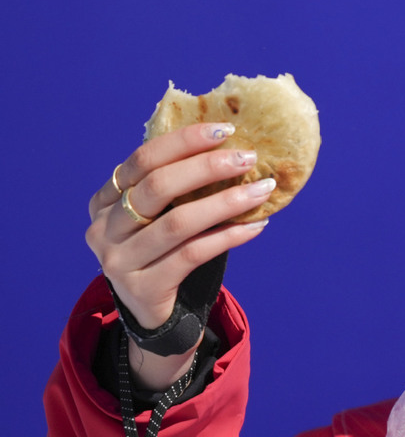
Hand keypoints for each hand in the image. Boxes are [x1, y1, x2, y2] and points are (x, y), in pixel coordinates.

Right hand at [86, 122, 273, 387]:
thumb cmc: (163, 249)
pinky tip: (256, 226)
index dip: (184, 141)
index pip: (142, 160)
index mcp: (105, 200)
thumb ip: (180, 186)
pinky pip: (192, 255)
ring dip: (226, 202)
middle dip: (207, 167)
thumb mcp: (160, 214)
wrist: (152, 312)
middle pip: (157, 187)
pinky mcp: (142, 289)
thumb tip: (237, 147)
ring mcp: (119, 261)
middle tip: (248, 158)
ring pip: (178, 222)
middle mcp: (104, 229)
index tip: (225, 130)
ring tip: (263, 190)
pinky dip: (228, 237)